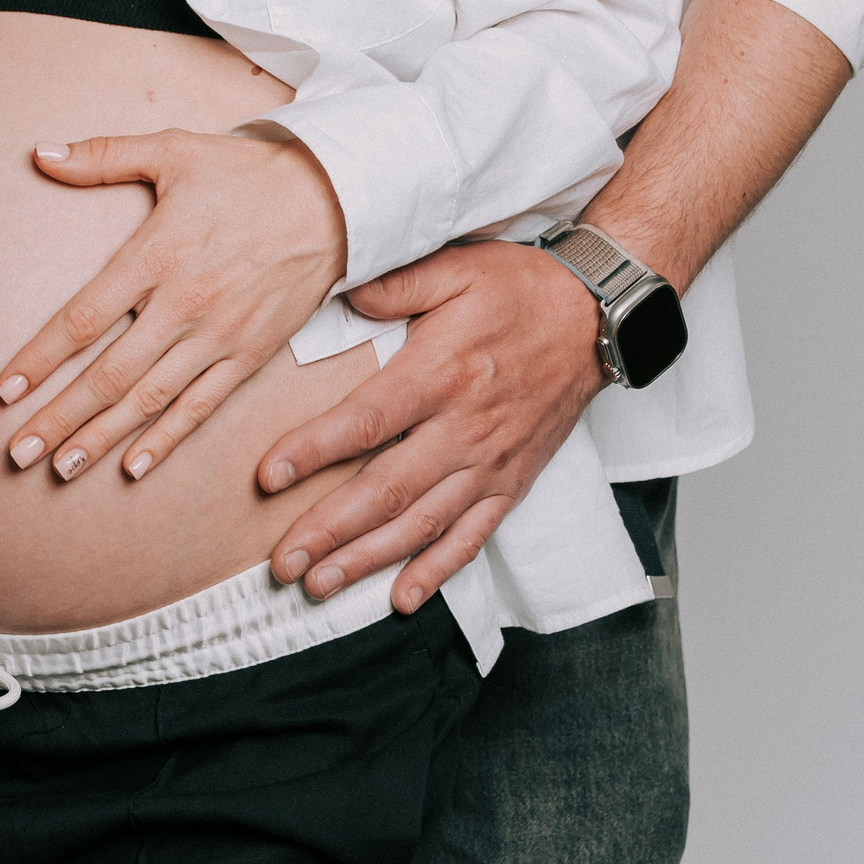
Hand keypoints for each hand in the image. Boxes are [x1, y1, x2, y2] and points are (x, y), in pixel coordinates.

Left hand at [0, 129, 345, 484]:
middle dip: (59, 417)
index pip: (84, 318)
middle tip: (18, 453)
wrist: (333, 199)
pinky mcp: (249, 355)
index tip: (5, 390)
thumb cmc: (245, 173)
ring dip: (102, 438)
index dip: (41, 358)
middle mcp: (184, 304)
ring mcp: (219, 336)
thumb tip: (40, 153)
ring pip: (150, 400)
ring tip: (60, 469)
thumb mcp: (172, 149)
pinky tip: (135, 467)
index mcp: (157, 255)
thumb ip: (102, 155)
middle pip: (109, 374)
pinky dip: (166, 439)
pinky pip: (201, 407)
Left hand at [259, 240, 603, 611]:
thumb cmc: (518, 289)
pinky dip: (436, 570)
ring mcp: (489, 463)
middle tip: (283, 563)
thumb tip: (343, 294)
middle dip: (329, 530)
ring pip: (421, 523)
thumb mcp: (455, 266)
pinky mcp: (512, 482)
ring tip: (320, 585)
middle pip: (386, 490)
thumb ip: (396, 283)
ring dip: (368, 560)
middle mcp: (463, 428)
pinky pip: (472, 536)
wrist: (593, 318)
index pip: (367, 421)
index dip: (314, 451)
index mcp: (440, 373)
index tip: (269, 477)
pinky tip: (402, 597)